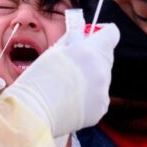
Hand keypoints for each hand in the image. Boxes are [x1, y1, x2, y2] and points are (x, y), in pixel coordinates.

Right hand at [1, 24, 119, 136]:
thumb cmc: (38, 80)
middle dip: (91, 58)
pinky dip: (88, 97)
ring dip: (89, 79)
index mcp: (89, 51)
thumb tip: (80, 37)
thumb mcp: (53, 51)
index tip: (92, 37)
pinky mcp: (102, 107)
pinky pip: (99, 96)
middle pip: (105, 57)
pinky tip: (71, 101)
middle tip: (71, 66)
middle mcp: (101, 69)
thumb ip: (72, 42)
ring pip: (101, 78)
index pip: (112, 34)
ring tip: (67, 88)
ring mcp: (103, 90)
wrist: (34, 113)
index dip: (102, 33)